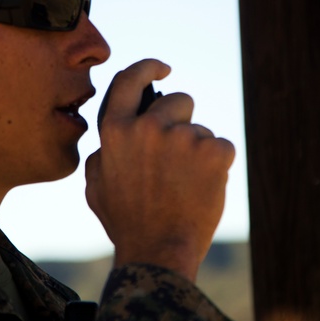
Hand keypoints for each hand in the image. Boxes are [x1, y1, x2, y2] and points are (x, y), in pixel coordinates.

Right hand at [84, 59, 234, 281]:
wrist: (158, 253)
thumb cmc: (127, 224)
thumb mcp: (97, 187)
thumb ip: (104, 154)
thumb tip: (114, 136)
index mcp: (115, 131)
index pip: (130, 80)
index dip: (148, 67)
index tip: (164, 67)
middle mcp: (147, 127)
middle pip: (179, 101)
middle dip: (183, 122)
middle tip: (179, 160)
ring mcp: (182, 137)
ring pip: (201, 130)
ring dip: (199, 151)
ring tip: (186, 186)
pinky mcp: (213, 152)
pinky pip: (222, 148)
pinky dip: (218, 167)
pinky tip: (204, 190)